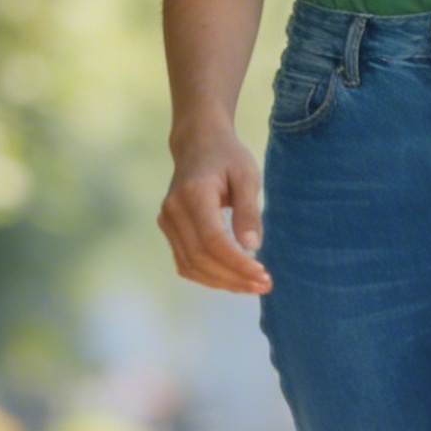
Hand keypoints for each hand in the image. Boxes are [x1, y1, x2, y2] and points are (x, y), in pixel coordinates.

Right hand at [156, 131, 271, 294]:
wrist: (198, 144)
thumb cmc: (227, 157)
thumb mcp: (246, 176)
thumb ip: (248, 211)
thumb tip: (252, 247)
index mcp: (194, 194)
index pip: (212, 240)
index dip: (236, 263)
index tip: (262, 275)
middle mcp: (173, 210)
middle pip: (200, 257)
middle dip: (232, 277)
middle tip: (263, 285)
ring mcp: (167, 221)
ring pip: (190, 265)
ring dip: (221, 282)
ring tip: (250, 286)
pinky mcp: (168, 228)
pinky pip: (184, 261)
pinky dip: (207, 276)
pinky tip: (230, 278)